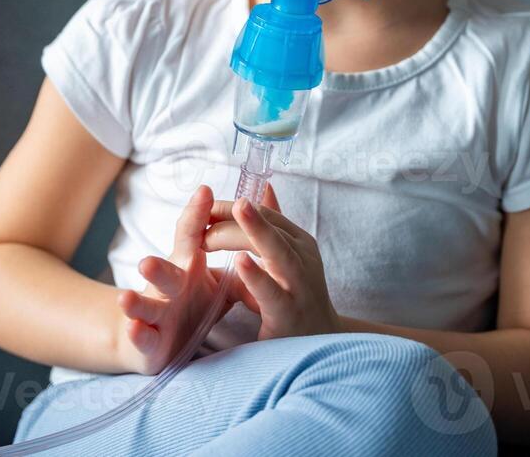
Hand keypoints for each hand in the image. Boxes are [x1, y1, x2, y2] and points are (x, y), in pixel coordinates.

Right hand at [114, 184, 244, 375]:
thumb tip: (259, 215)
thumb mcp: (217, 277)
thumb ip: (233, 251)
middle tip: (149, 258)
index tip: (205, 192)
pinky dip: (138, 333)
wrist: (156, 338)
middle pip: (163, 271)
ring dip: (136, 302)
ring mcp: (156, 311)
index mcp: (187, 265)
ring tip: (126, 297)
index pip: (190, 236)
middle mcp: (169, 284)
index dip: (196, 215)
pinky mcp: (150, 339)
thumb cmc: (193, 302)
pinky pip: (143, 336)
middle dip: (157, 266)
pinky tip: (135, 328)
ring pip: (145, 304)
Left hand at [203, 183, 342, 340]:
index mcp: (300, 243)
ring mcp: (299, 285)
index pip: (268, 215)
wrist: (322, 342)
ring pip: (277, 252)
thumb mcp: (290, 256)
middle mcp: (303, 259)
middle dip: (239, 216)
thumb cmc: (299, 296)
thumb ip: (275, 225)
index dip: (236, 207)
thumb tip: (264, 186)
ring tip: (238, 209)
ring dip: (256, 230)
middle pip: (272, 228)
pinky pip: (272, 292)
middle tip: (206, 212)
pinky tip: (240, 262)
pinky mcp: (289, 313)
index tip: (207, 204)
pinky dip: (257, 276)